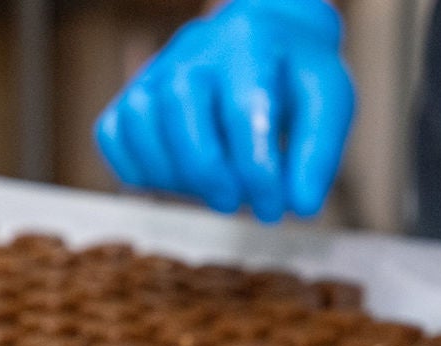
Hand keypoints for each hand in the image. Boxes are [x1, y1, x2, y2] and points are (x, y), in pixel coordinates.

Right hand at [95, 0, 353, 221]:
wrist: (261, 41)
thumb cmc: (293, 78)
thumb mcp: (327, 102)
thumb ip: (318, 153)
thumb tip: (300, 206)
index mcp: (251, 44)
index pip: (245, 110)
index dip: (257, 171)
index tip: (274, 208)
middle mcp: (195, 50)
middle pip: (180, 108)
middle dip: (208, 171)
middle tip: (235, 202)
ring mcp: (157, 71)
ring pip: (140, 121)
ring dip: (172, 174)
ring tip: (210, 190)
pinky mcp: (132, 94)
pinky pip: (113, 134)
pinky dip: (136, 168)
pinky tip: (176, 180)